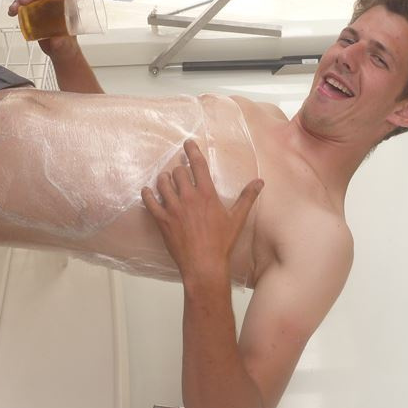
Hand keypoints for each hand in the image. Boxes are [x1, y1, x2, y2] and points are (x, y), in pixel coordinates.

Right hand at [8, 0, 78, 54]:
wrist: (59, 51)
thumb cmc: (67, 45)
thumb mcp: (66, 44)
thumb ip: (62, 42)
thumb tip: (56, 40)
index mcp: (68, 6)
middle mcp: (56, 4)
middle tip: (23, 1)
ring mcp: (44, 7)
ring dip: (21, 0)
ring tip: (15, 8)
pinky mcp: (35, 12)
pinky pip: (25, 5)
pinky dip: (17, 7)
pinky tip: (12, 11)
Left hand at [141, 140, 263, 281]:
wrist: (204, 264)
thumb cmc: (221, 242)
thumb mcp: (237, 218)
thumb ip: (247, 197)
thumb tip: (259, 182)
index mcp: (207, 194)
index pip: (198, 165)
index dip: (192, 151)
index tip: (187, 143)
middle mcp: (188, 197)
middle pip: (178, 172)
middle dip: (179, 170)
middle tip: (180, 172)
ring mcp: (173, 208)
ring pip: (162, 183)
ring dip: (164, 179)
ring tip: (166, 179)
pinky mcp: (162, 220)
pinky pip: (150, 202)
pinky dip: (148, 194)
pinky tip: (148, 191)